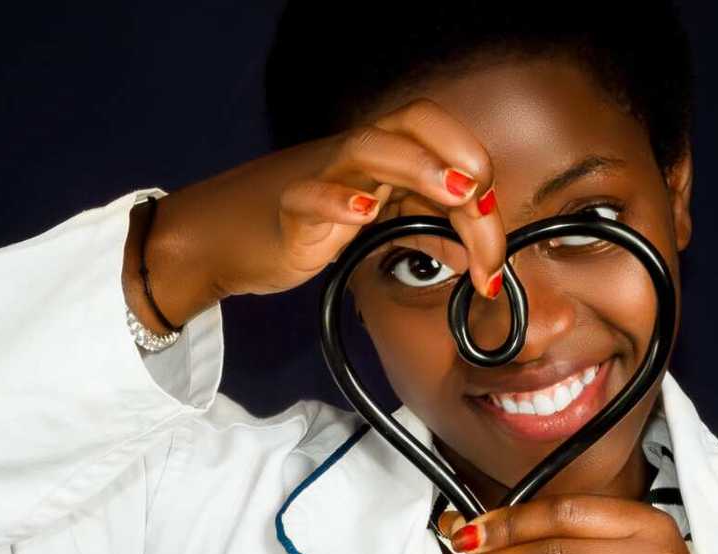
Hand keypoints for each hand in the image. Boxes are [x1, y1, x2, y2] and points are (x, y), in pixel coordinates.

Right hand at [125, 97, 507, 327]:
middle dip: (459, 156)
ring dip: (418, 165)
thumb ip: (430, 235)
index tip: (494, 230)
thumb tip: (481, 263)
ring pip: (368, 148)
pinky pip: (309, 196)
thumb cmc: (305, 226)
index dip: (477, 170)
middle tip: (483, 204)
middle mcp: (357, 158)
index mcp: (384, 157)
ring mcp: (321, 178)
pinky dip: (337, 201)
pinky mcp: (289, 210)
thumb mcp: (379, 228)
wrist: (223, 239)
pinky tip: (362, 215)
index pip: (443, 142)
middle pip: (414, 126)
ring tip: (454, 193)